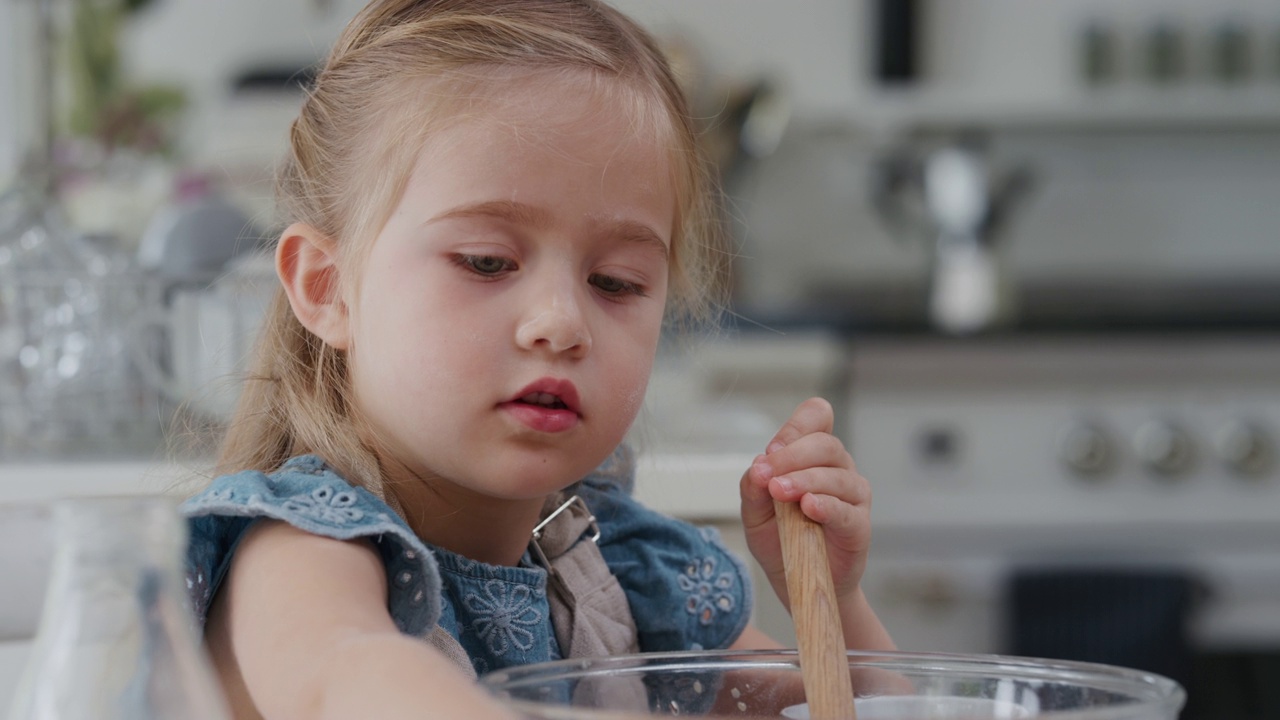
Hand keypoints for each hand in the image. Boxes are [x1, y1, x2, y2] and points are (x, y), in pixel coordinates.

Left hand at [739, 397, 871, 613]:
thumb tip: (757, 467)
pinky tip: (809, 507)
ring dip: (804, 479)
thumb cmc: (779, 538)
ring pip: (836, 474)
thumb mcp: (754, 511)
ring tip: (780, 492)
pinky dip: (827, 505)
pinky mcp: (858, 525)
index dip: (797, 426)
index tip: (773, 449)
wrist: (795, 580)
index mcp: (812, 455)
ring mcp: (852, 494)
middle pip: (824, 444)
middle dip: (791, 455)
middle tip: (767, 475)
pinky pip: (846, 509)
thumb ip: (752, 487)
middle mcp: (837, 468)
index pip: (817, 417)